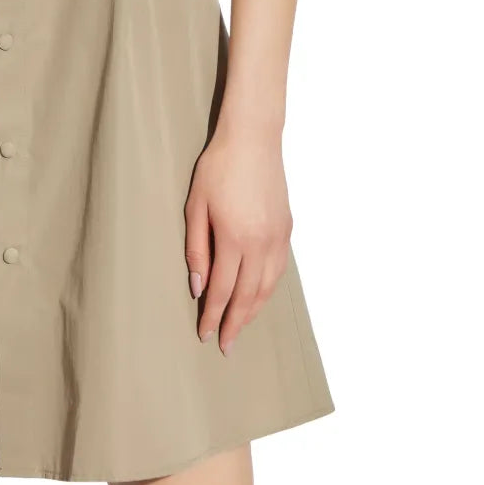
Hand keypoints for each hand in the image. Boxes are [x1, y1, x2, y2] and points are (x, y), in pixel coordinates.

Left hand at [183, 123, 292, 353]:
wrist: (253, 139)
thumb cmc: (218, 168)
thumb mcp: (196, 206)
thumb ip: (196, 248)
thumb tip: (198, 286)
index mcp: (234, 239)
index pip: (223, 290)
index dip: (213, 316)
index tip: (205, 335)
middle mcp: (261, 243)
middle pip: (248, 296)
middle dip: (235, 323)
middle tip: (224, 344)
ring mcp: (278, 237)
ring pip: (268, 287)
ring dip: (254, 311)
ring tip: (240, 327)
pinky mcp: (287, 229)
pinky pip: (278, 270)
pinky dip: (268, 289)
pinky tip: (259, 297)